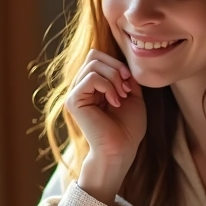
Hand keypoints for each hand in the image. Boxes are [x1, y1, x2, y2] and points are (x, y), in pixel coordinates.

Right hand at [65, 50, 145, 203]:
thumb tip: (119, 62)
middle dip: (116, 68)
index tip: (130, 81)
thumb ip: (125, 76)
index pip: (97, 57)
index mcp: (92, 86)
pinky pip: (90, 78)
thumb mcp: (132, 94)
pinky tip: (114, 101)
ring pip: (93, 64)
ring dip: (113, 78)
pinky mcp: (73, 101)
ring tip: (121, 96)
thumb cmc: (128, 128)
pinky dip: (107, 86)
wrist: (121, 149)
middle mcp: (81, 88)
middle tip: (126, 88)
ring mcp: (75, 94)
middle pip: (94, 56)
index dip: (116, 63)